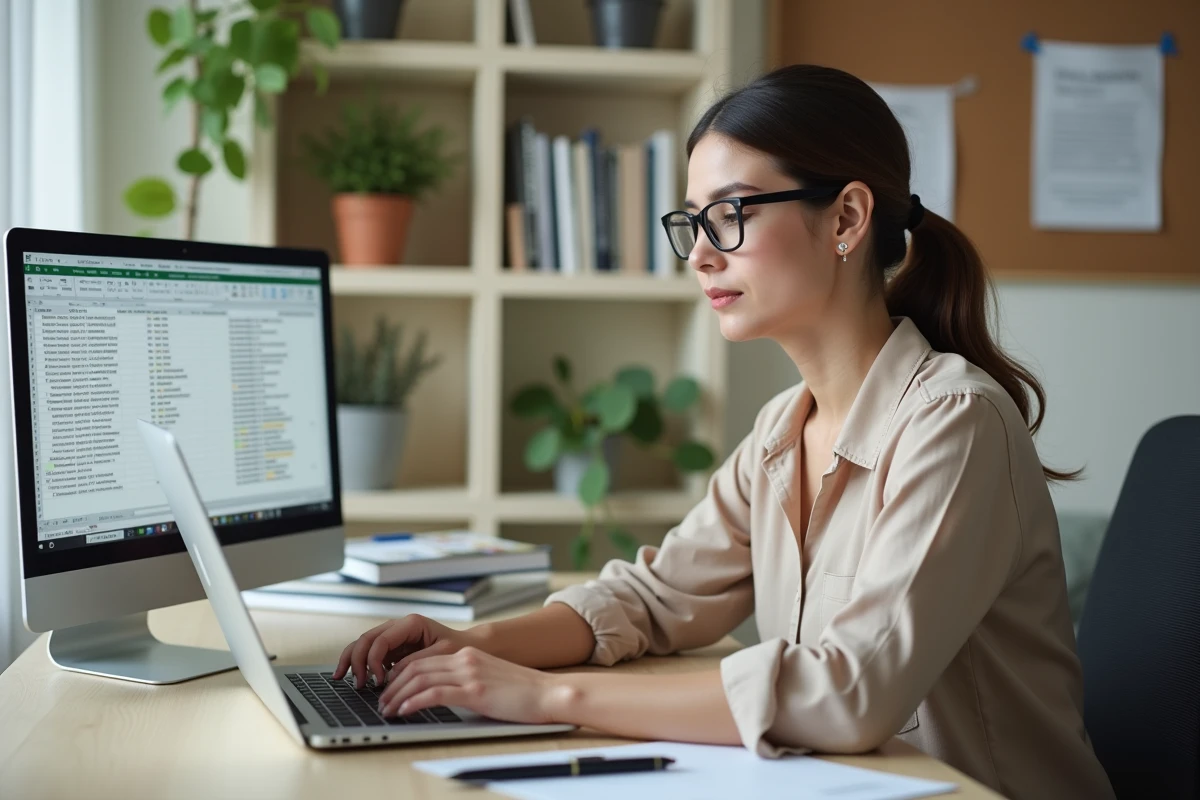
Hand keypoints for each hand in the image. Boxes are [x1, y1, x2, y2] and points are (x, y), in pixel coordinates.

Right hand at [332, 615, 478, 688]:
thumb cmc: (459, 650)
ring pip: (363, 644)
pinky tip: (352, 677)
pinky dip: (359, 664)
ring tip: (344, 679)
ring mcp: (394, 636)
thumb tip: (391, 674)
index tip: (378, 681)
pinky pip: (370, 653)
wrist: (469, 649)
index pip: (382, 640)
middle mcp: (399, 627)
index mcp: (411, 624)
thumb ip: (416, 662)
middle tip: (359, 684)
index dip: (374, 661)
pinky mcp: (393, 648)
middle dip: (357, 661)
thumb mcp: (441, 655)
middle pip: (366, 639)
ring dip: (352, 660)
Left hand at [377, 646, 566, 724]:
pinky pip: (434, 693)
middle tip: (382, 702)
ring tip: (388, 710)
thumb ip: (469, 681)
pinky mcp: (474, 690)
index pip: (423, 661)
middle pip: (416, 667)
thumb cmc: (524, 693)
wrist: (549, 693)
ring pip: (420, 679)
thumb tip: (447, 695)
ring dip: (398, 695)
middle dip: (393, 686)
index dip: (401, 675)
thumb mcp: (491, 680)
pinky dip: (414, 701)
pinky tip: (404, 711)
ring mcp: (469, 673)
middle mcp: (465, 660)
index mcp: (468, 656)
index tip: (390, 689)